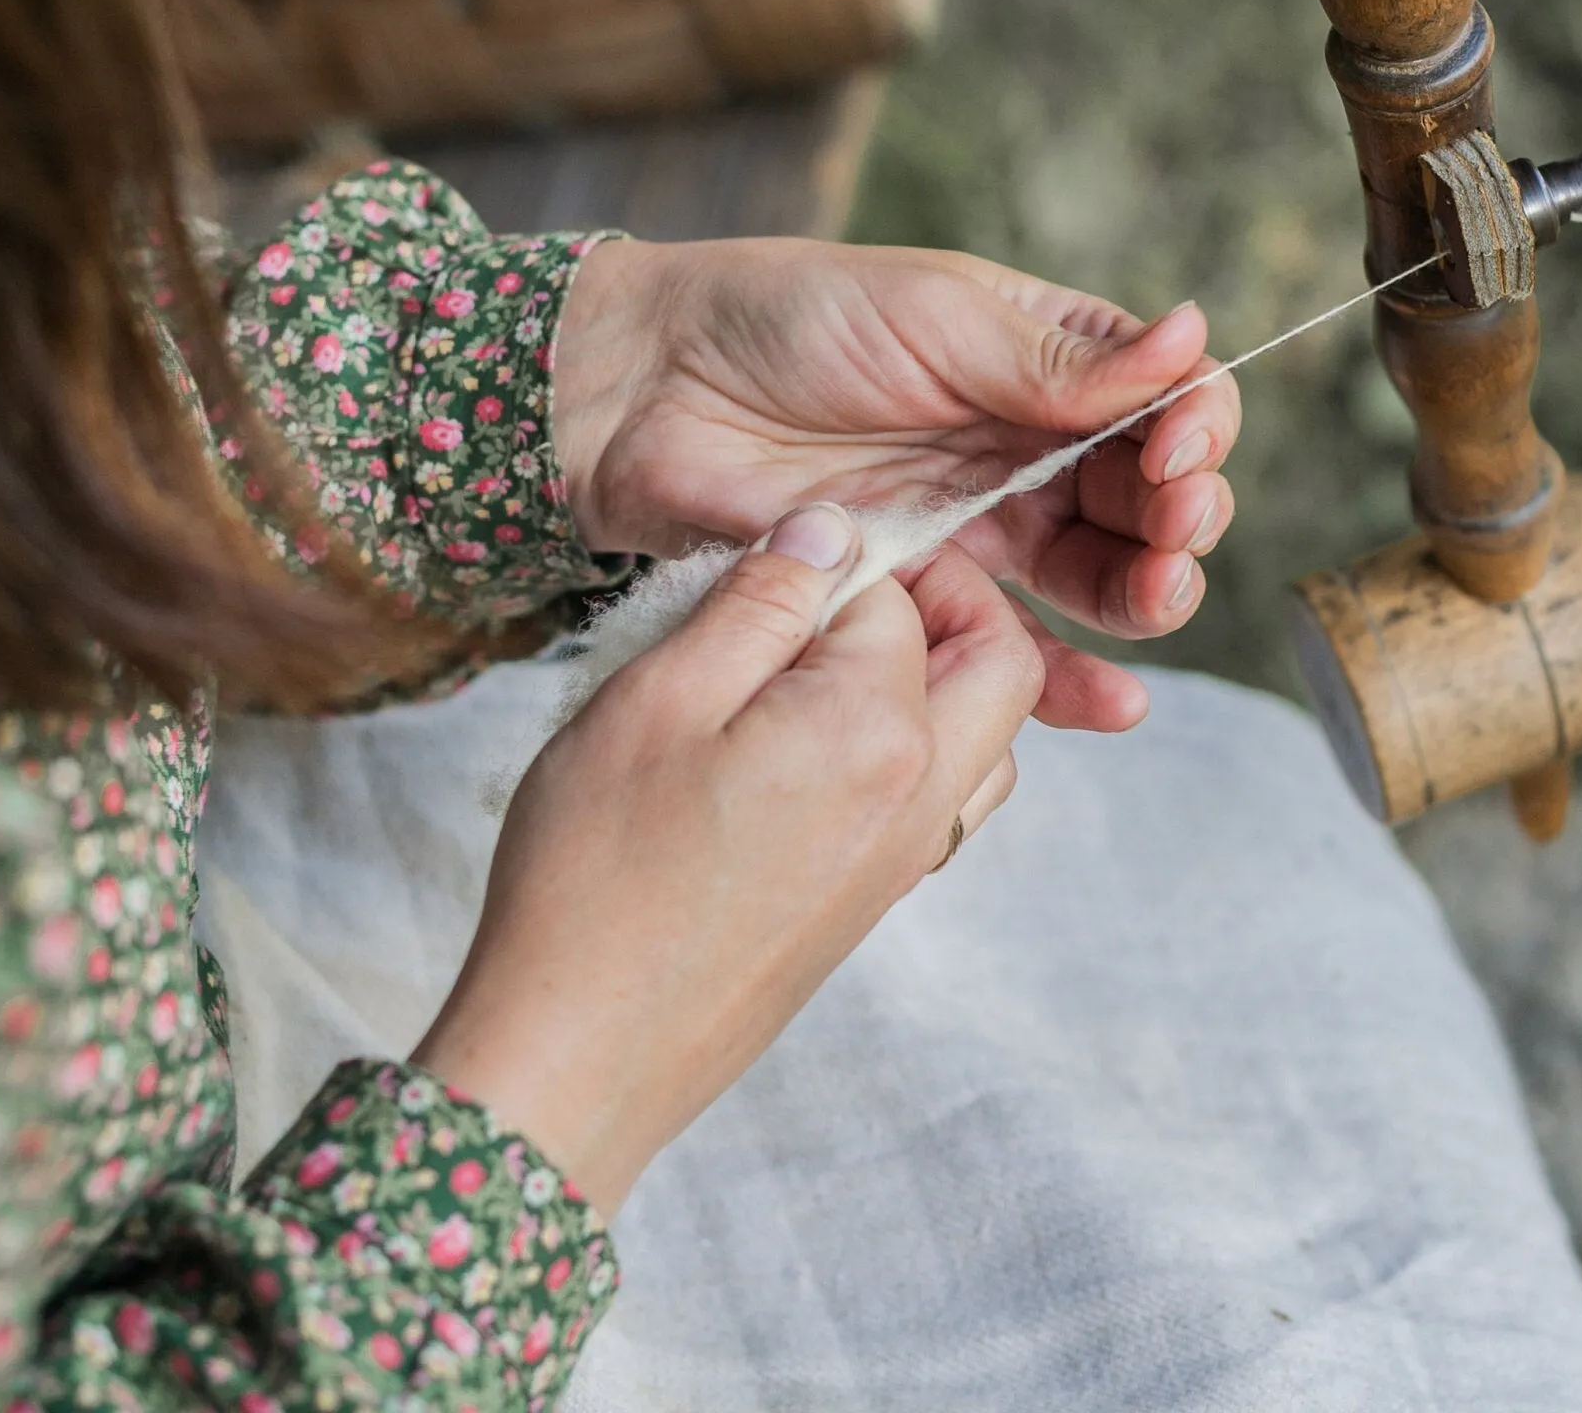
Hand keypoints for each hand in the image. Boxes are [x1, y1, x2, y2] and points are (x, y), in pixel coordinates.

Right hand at [412, 505, 1037, 1213]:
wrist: (580, 1050)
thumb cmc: (597, 872)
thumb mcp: (658, 697)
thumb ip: (759, 603)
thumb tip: (831, 532)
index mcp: (878, 728)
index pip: (904, 595)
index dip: (841, 554)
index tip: (772, 554)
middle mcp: (921, 795)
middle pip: (1001, 662)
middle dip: (944, 601)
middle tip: (838, 586)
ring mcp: (906, 858)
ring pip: (987, 736)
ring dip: (939, 677)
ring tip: (826, 659)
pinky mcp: (874, 902)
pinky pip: (945, 800)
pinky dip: (915, 746)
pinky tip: (816, 741)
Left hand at [551, 239, 1240, 730]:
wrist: (652, 393)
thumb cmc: (786, 319)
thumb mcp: (934, 317)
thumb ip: (1058, 358)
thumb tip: (1196, 337)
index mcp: (1044, 360)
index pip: (1165, 399)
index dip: (1193, 429)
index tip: (1174, 450)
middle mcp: (1028, 445)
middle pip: (1149, 498)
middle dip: (1182, 516)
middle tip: (1169, 526)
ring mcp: (984, 524)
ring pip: (1101, 576)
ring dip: (1149, 593)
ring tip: (1156, 596)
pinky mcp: (929, 594)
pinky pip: (1017, 650)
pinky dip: (1072, 682)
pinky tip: (1115, 704)